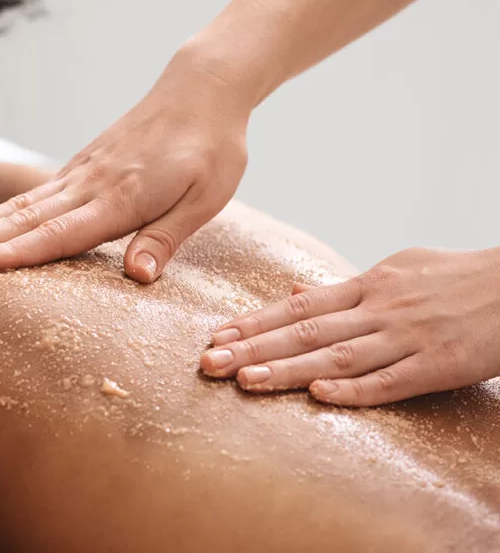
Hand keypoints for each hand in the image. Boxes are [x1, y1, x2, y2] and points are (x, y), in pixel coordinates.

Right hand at [0, 43, 251, 282]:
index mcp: (122, 197)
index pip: (60, 232)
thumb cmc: (212, 148)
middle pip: (27, 217)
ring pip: (23, 204)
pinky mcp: (82, 167)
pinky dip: (3, 211)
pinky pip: (36, 194)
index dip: (16, 251)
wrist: (202, 90)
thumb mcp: (205, 199)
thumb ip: (166, 237)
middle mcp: (92, 184)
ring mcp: (82, 173)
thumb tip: (136, 277)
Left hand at [200, 247, 499, 406]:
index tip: (217, 335)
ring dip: (288, 370)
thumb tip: (294, 294)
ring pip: (337, 357)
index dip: (255, 321)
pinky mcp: (440, 365)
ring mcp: (409, 338)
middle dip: (254, 347)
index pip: (299, 306)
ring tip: (245, 381)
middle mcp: (380, 310)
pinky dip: (354, 390)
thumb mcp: (397, 270)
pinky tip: (317, 396)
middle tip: (210, 362)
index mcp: (369, 286)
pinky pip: (391, 382)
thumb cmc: (455, 277)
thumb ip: (345, 288)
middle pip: (306, 331)